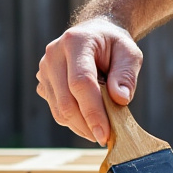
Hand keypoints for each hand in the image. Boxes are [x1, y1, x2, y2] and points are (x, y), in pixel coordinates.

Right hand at [37, 17, 143, 143]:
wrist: (95, 34)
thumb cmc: (114, 45)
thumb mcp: (129, 53)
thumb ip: (126, 75)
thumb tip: (120, 99)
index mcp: (75, 42)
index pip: (80, 83)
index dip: (92, 111)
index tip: (105, 134)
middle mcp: (54, 55)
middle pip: (66, 101)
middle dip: (87, 125)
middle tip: (106, 138)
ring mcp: (44, 70)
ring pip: (59, 111)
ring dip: (81, 127)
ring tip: (101, 128)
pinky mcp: (43, 84)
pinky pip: (56, 111)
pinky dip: (74, 122)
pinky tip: (90, 119)